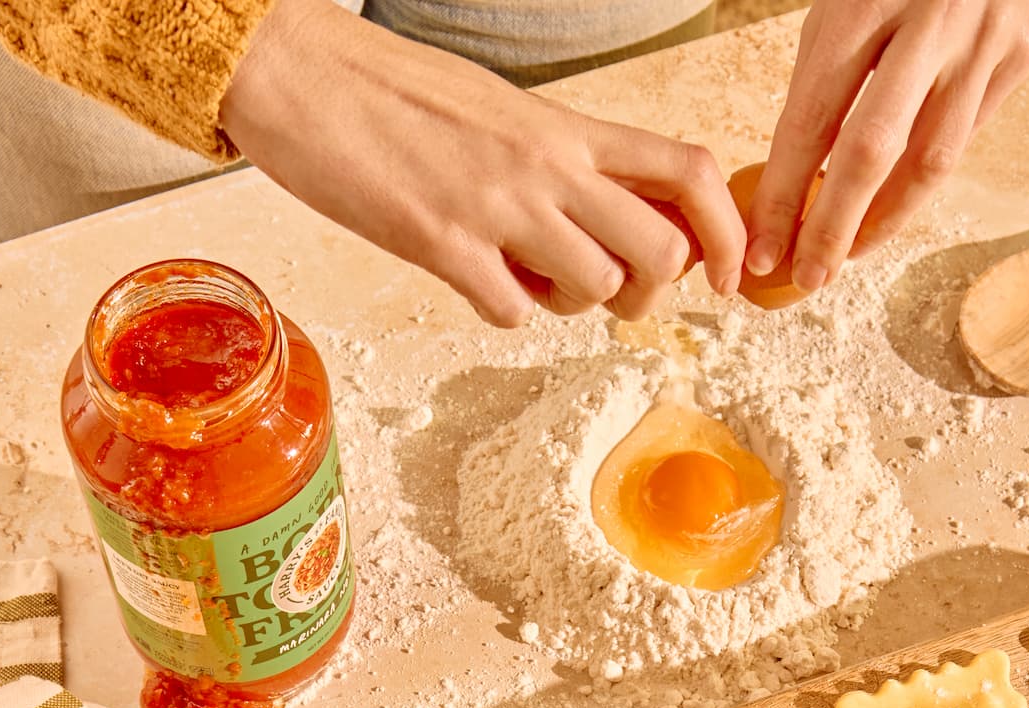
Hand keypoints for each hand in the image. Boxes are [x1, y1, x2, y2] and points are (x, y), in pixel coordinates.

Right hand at [221, 0, 744, 324]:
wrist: (301, 73)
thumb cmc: (396, 97)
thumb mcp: (505, 115)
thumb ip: (566, 167)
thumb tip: (617, 225)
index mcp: (567, 130)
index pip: (689, 170)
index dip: (727, 234)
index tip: (727, 276)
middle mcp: (547, 167)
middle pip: (662, 251)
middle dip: (649, 293)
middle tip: (609, 291)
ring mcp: (498, 207)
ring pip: (597, 289)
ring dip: (572, 305)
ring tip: (526, 274)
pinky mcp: (443, 244)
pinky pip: (513, 313)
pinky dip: (503, 310)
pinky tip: (472, 275)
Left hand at [746, 0, 1028, 290]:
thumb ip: (823, 75)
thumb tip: (796, 176)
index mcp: (862, 3)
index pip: (810, 121)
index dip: (783, 196)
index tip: (762, 250)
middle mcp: (928, 22)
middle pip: (870, 153)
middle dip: (832, 228)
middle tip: (807, 277)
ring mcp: (982, 39)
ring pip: (931, 160)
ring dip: (885, 220)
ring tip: (851, 253)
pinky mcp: (1022, 51)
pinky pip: (969, 133)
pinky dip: (929, 176)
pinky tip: (898, 201)